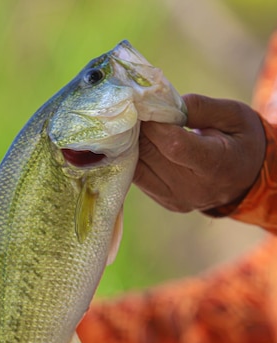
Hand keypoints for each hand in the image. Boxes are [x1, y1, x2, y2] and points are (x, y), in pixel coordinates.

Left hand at [134, 93, 265, 212]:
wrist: (246, 178)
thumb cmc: (241, 140)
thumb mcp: (234, 115)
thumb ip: (201, 108)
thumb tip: (164, 104)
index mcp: (217, 165)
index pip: (175, 146)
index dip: (155, 125)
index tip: (145, 105)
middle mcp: (194, 189)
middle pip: (152, 156)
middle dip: (139, 130)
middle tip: (134, 108)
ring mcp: (177, 199)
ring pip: (139, 167)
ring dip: (132, 143)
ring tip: (137, 123)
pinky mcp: (165, 201)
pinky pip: (139, 176)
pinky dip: (135, 156)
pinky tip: (139, 140)